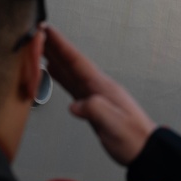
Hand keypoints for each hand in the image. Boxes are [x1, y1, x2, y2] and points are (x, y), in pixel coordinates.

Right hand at [42, 25, 156, 165]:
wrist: (144, 150)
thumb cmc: (132, 138)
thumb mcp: (113, 123)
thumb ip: (94, 110)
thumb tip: (74, 105)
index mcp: (102, 86)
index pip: (77, 61)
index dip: (61, 45)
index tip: (47, 30)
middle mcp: (97, 87)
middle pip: (71, 62)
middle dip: (54, 46)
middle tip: (37, 33)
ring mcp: (95, 95)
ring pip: (70, 72)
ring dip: (55, 59)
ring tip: (40, 47)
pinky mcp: (92, 105)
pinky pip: (72, 85)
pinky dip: (60, 76)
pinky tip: (53, 72)